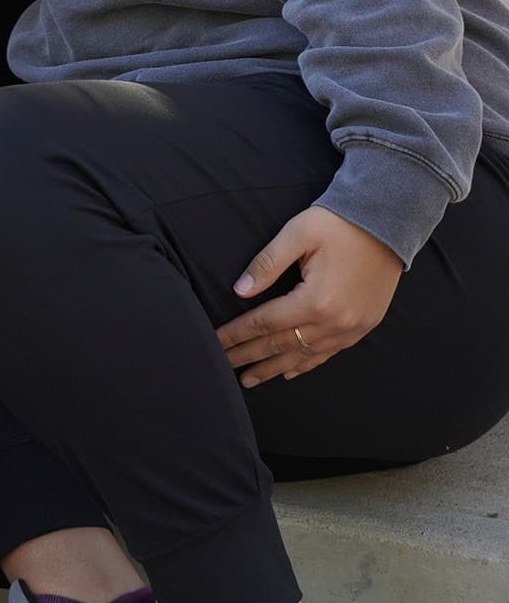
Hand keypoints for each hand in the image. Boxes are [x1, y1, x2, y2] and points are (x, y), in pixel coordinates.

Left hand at [217, 206, 402, 386]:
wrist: (387, 223)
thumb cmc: (338, 224)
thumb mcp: (298, 233)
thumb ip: (267, 264)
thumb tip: (240, 291)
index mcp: (314, 300)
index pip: (265, 322)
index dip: (237, 334)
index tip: (215, 342)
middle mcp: (333, 322)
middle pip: (281, 345)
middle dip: (249, 356)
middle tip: (223, 365)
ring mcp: (350, 329)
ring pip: (304, 356)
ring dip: (274, 368)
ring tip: (249, 379)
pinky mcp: (363, 327)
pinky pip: (328, 354)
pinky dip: (306, 364)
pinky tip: (290, 371)